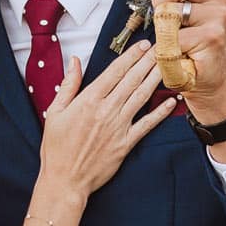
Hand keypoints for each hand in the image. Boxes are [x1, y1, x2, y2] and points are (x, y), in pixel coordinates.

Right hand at [38, 46, 172, 201]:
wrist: (65, 180)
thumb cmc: (57, 148)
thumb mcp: (55, 112)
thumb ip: (69, 85)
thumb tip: (75, 61)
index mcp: (88, 101)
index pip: (114, 72)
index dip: (131, 56)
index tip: (142, 45)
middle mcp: (106, 111)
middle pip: (132, 80)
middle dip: (148, 61)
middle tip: (162, 47)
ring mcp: (118, 127)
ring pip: (142, 97)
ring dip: (156, 79)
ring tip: (167, 64)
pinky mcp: (126, 143)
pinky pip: (147, 124)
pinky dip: (160, 112)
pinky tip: (171, 100)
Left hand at [152, 0, 225, 119]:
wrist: (206, 79)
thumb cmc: (191, 41)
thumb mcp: (183, 4)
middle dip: (160, 3)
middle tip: (165, 20)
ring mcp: (221, 16)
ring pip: (170, 12)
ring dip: (164, 31)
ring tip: (178, 41)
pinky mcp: (213, 37)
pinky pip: (172, 36)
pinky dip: (168, 49)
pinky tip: (183, 55)